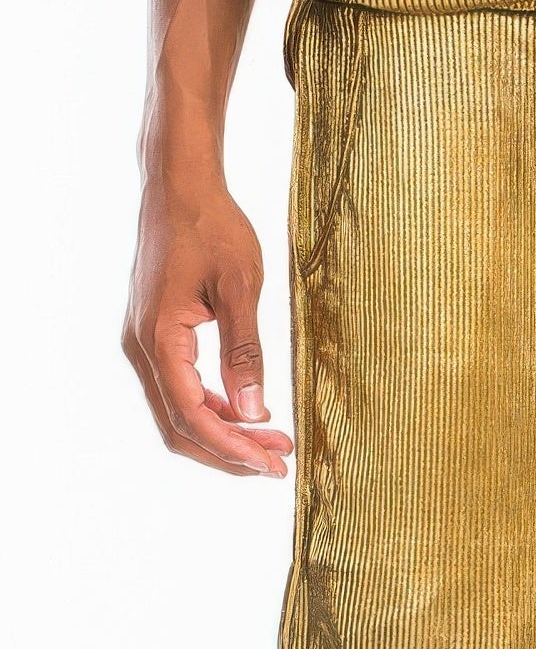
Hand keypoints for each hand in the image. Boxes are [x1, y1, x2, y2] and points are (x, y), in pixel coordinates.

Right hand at [122, 173, 292, 477]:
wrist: (180, 185)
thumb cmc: (211, 225)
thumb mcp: (240, 287)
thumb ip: (246, 351)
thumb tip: (255, 412)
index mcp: (160, 336)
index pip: (192, 414)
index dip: (232, 448)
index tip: (272, 463)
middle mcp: (142, 346)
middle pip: (181, 425)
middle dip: (230, 451)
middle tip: (278, 461)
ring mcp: (145, 342)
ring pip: (180, 411)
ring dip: (225, 433)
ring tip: (274, 441)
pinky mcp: (156, 336)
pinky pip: (181, 389)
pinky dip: (215, 409)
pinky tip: (251, 412)